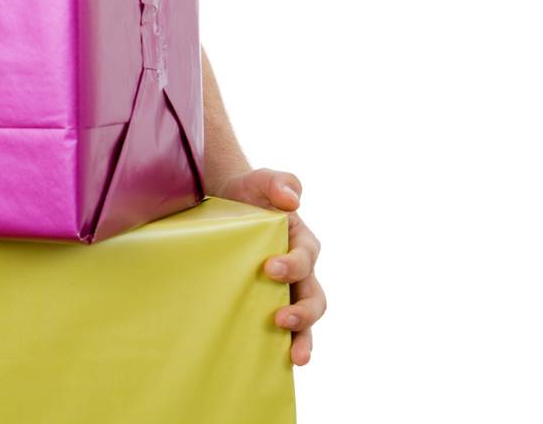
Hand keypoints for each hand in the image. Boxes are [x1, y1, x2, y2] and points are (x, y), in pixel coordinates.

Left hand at [216, 168, 325, 365]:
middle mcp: (300, 271)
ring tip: (293, 357)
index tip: (269, 268)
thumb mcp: (263, 180)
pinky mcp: (268, 302)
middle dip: (303, 313)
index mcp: (302, 243)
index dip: (293, 266)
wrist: (228, 202)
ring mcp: (286, 291)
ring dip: (302, 338)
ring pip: (305, 320)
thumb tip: (291, 200)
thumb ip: (280, 182)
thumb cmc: (250, 192)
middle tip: (280, 319)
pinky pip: (283, 328)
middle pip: (314, 298)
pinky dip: (282, 345)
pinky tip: (272, 362)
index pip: (306, 259)